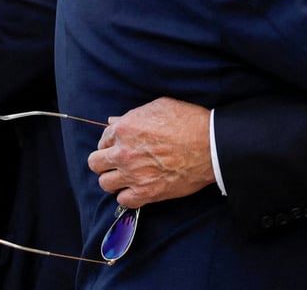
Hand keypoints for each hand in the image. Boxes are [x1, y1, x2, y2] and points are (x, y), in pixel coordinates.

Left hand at [88, 97, 214, 208]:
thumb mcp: (161, 107)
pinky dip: (128, 196)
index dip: (111, 142)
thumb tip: (114, 121)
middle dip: (104, 161)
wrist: (211, 145)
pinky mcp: (146, 192)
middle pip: (96, 163)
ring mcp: (133, 174)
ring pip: (105, 183)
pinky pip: (123, 200)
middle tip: (118, 161)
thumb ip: (134, 115)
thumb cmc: (189, 122)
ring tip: (127, 176)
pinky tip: (137, 188)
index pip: (103, 139)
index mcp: (125, 128)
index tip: (120, 145)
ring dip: (114, 179)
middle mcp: (123, 152)